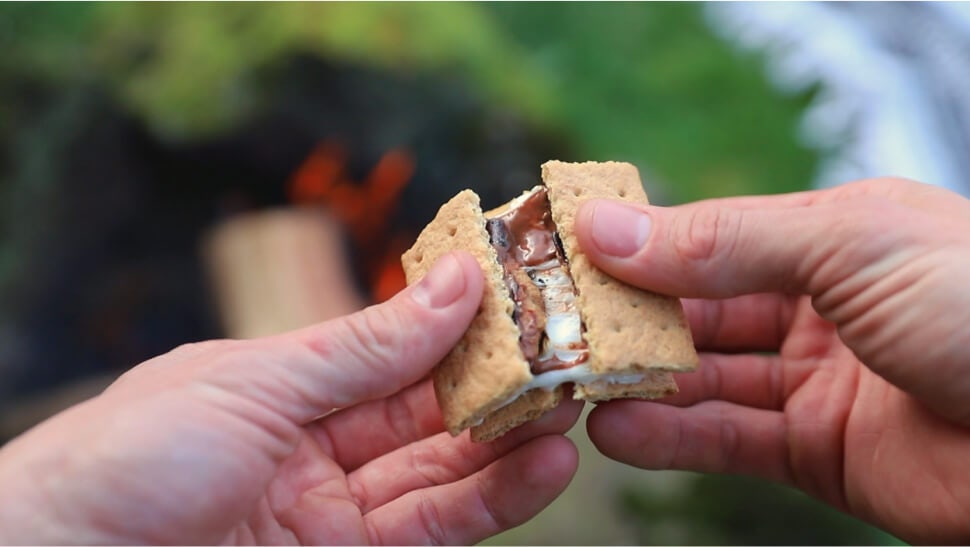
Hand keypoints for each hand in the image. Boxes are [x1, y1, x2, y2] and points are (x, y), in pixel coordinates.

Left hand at [0, 252, 581, 544]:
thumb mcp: (256, 380)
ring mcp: (332, 507)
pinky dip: (490, 500)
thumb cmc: (133, 453)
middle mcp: (315, 443)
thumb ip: (366, 344)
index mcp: (285, 383)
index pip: (392, 348)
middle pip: (426, 410)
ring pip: (441, 471)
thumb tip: (459, 279)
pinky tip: (541, 468)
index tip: (522, 299)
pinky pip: (431, 527)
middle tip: (564, 359)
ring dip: (510, 444)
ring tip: (570, 414)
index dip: (459, 325)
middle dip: (498, 385)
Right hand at [575, 178, 969, 543]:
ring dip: (639, 385)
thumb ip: (723, 241)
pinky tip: (619, 435)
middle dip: (629, 320)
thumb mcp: (847, 243)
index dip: (640, 246)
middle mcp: (818, 306)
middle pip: (699, 312)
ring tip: (575, 387)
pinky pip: (730, 441)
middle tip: (560, 329)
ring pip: (705, 380)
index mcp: (830, 238)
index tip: (569, 253)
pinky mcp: (820, 451)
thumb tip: (609, 229)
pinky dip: (672, 441)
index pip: (710, 238)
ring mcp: (817, 381)